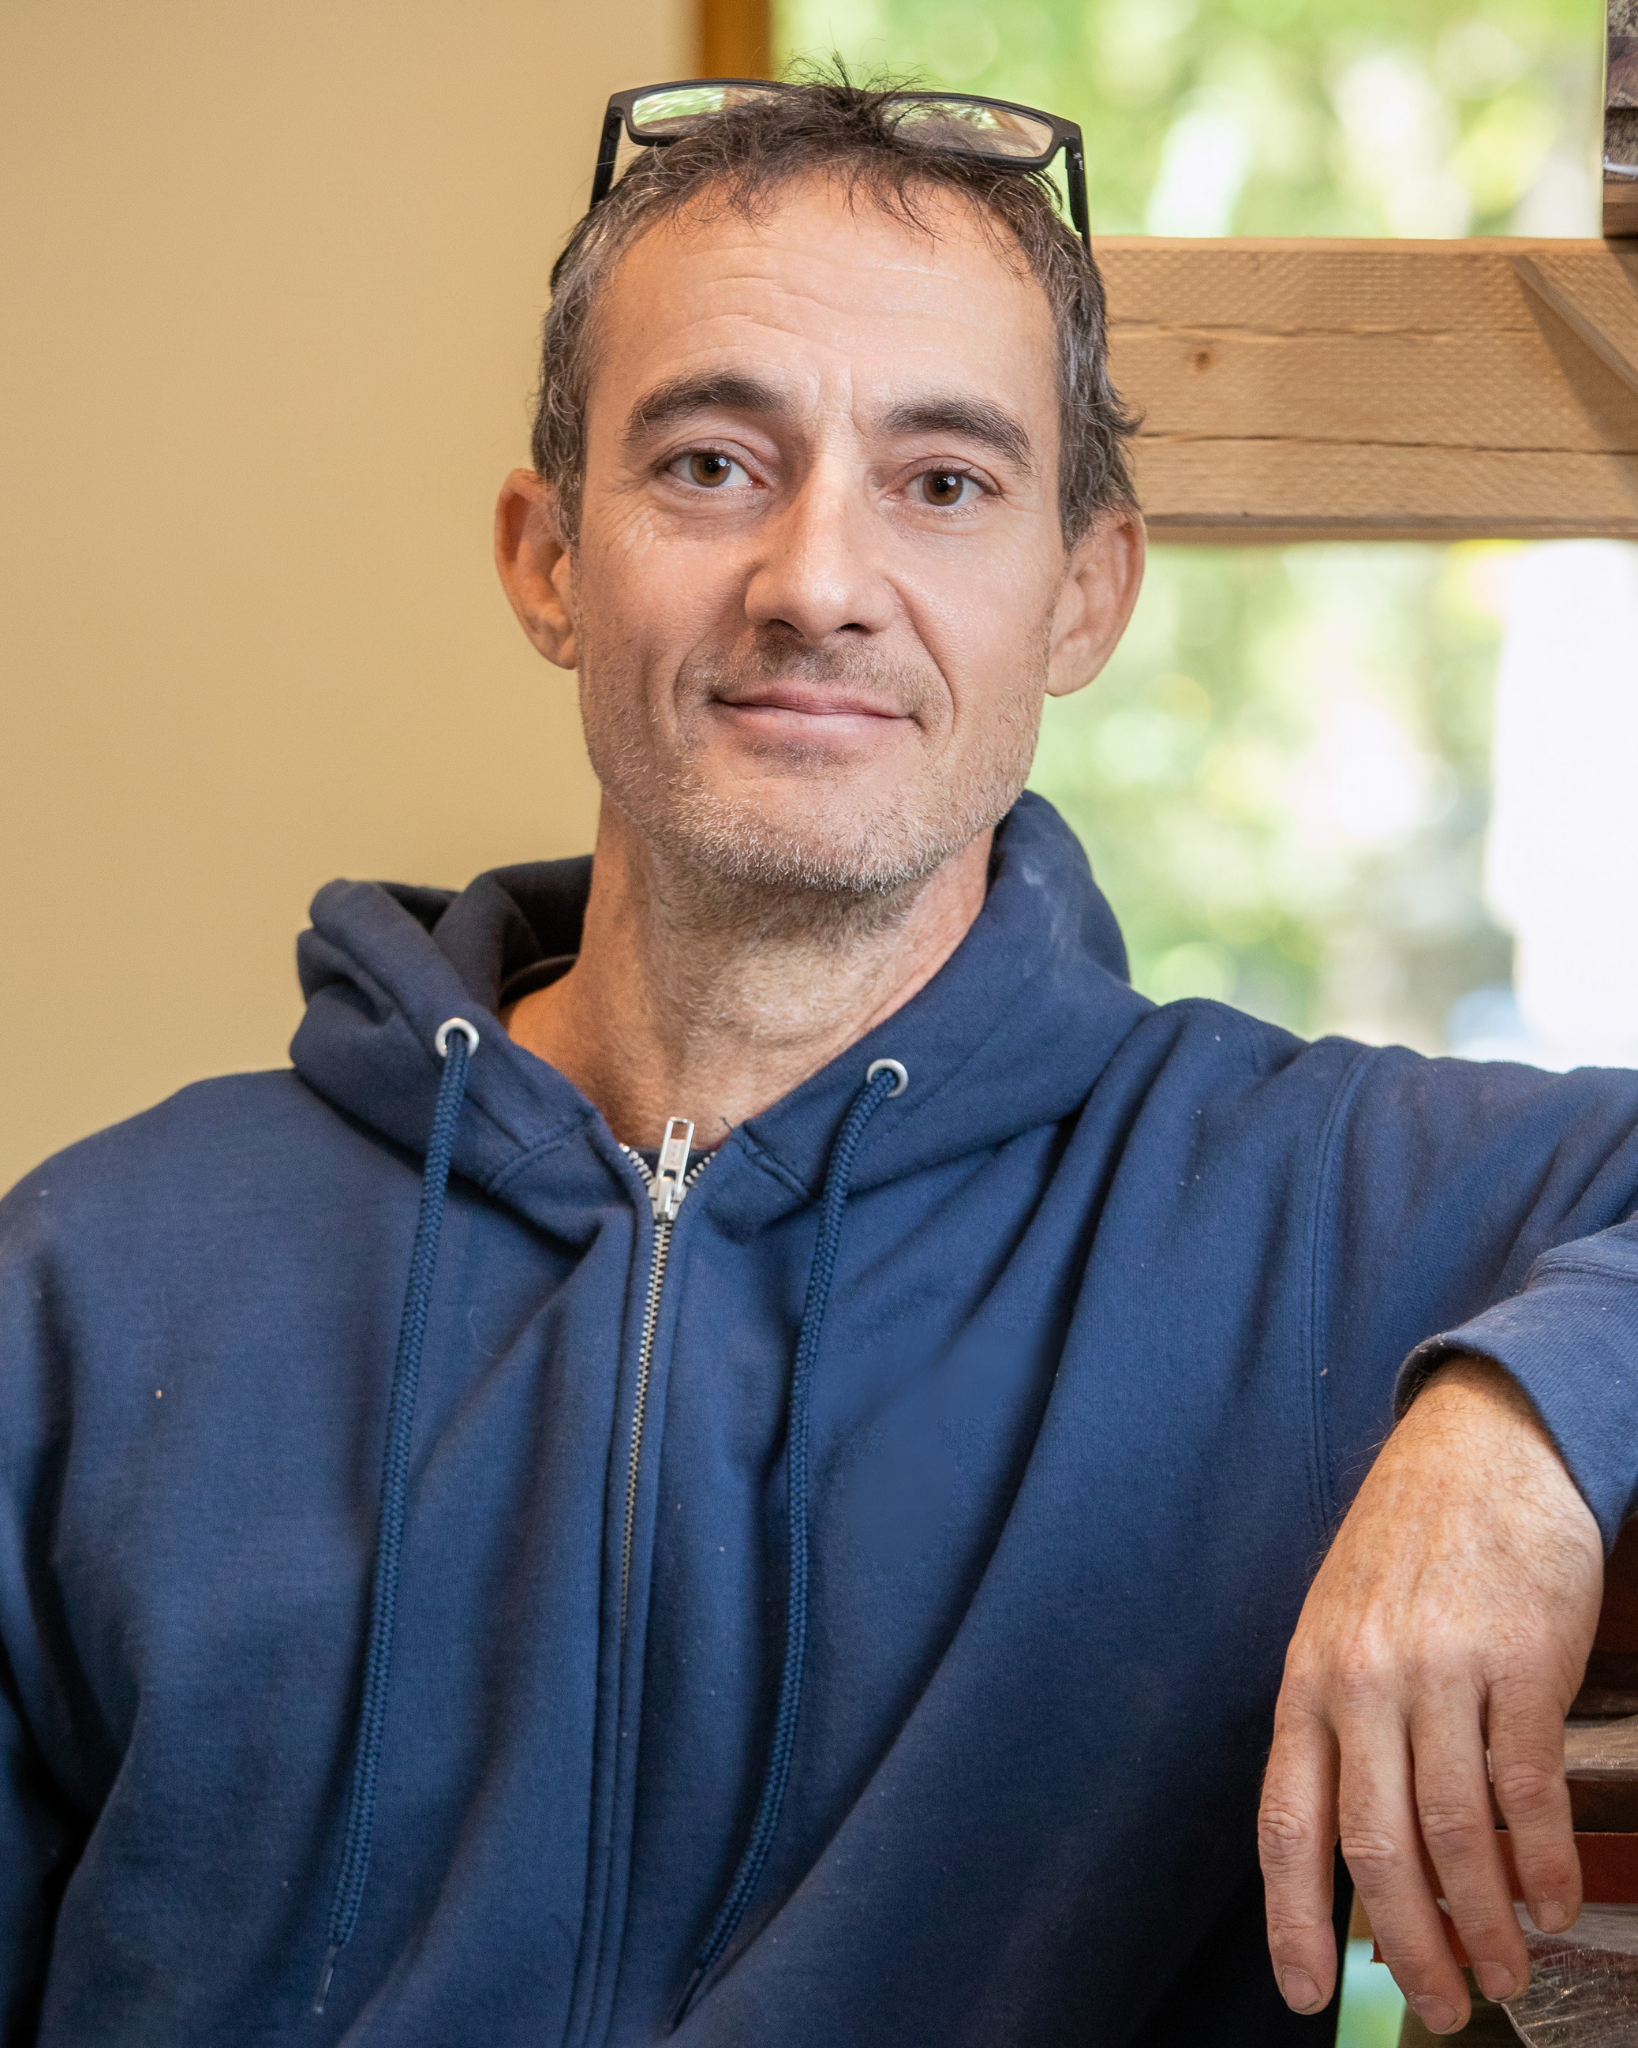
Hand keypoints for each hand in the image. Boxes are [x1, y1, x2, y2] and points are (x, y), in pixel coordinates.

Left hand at [1259, 1357, 1602, 2033]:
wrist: (1481, 1449)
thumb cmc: (1405, 1549)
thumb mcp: (1340, 1627)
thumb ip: (1340, 1730)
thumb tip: (1356, 1855)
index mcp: (1309, 1681)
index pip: (1287, 1820)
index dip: (1293, 1916)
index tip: (1304, 1993)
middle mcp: (1364, 1681)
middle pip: (1374, 1846)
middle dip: (1406, 1946)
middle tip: (1438, 2006)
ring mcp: (1442, 1670)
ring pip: (1454, 1831)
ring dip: (1484, 1921)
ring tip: (1505, 1970)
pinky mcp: (1520, 1661)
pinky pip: (1527, 1786)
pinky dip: (1541, 1860)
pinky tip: (1552, 1900)